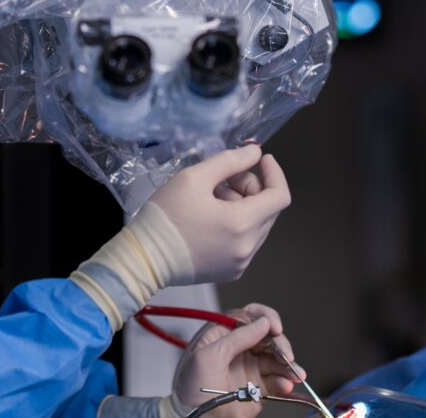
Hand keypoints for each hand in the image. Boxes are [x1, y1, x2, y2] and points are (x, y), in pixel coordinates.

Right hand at [149, 145, 289, 284]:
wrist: (145, 258)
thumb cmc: (166, 215)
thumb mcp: (194, 178)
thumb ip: (229, 161)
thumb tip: (255, 153)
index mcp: (242, 223)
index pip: (280, 196)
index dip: (274, 173)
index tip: (260, 159)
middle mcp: (248, 247)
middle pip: (268, 209)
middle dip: (250, 188)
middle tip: (219, 181)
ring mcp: (241, 263)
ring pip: (257, 225)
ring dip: (242, 207)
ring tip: (209, 202)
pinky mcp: (231, 272)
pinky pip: (246, 242)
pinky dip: (236, 226)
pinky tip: (209, 221)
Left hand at [172, 304, 302, 416]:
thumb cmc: (193, 388)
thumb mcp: (209, 357)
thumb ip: (236, 338)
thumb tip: (263, 322)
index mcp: (222, 334)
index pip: (247, 316)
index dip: (265, 318)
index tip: (275, 328)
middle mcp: (238, 348)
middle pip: (267, 337)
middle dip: (280, 345)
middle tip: (287, 357)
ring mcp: (249, 368)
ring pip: (276, 359)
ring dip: (288, 365)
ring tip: (295, 375)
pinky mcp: (259, 388)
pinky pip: (277, 381)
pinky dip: (285, 382)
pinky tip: (287, 386)